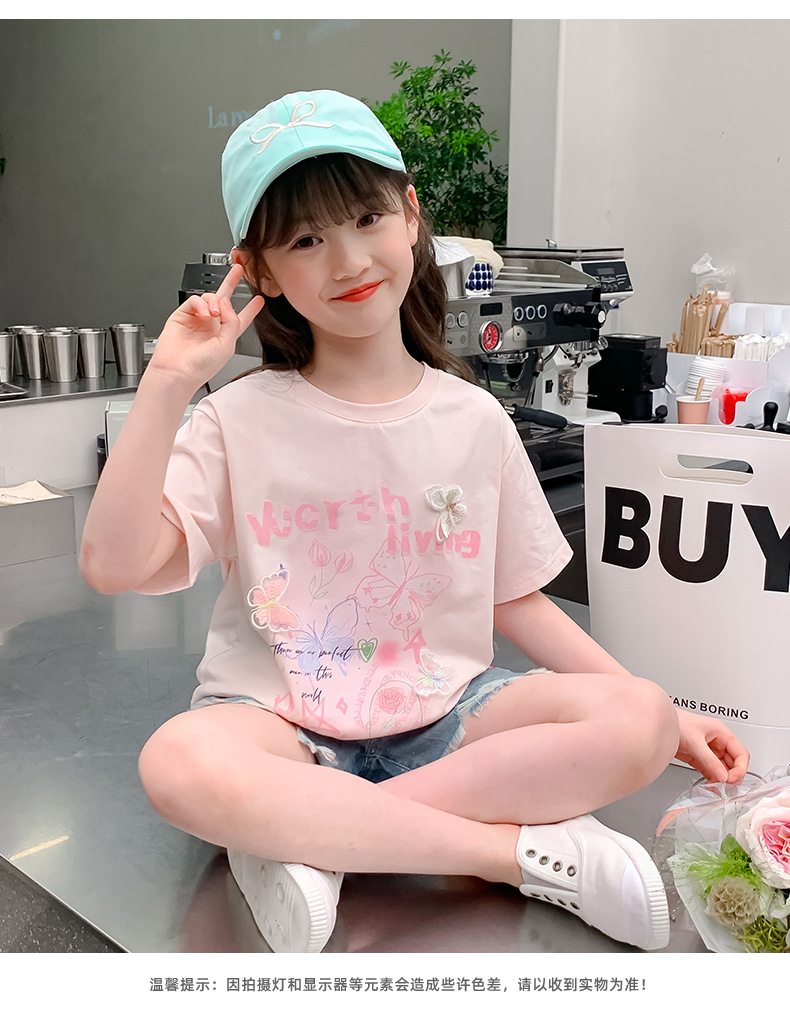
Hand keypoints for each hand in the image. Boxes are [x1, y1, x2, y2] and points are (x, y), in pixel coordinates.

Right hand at [147, 263, 264, 390]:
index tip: (259, 299)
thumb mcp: (227, 345)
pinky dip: (200, 304)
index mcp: (225, 335)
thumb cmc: (201, 366)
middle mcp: (212, 326)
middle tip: (239, 269)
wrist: (178, 371)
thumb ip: (231, 322)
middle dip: (231, 283)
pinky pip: (194, 300)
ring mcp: (197, 319)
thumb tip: (226, 302)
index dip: (251, 308)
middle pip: (224, 300)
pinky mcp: (182, 315)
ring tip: (214, 313)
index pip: (241, 318)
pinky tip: (204, 313)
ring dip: (214, 301)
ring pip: (210, 298)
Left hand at [674, 708, 749, 784]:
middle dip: (732, 776)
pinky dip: (713, 779)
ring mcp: (709, 750)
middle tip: (725, 786)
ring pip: (723, 768)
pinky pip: (712, 771)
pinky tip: (710, 784)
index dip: (740, 768)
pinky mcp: (700, 757)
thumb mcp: (694, 742)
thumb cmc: (675, 722)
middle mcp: (718, 741)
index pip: (741, 753)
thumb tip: (722, 776)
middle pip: (734, 763)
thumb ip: (709, 760)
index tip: (732, 779)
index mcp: (722, 733)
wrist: (658, 724)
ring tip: (717, 787)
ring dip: (722, 779)